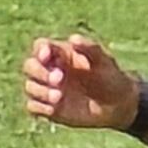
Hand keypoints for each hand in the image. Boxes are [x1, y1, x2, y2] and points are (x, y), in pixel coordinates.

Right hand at [22, 33, 143, 131]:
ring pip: (30, 86)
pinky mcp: (49, 109)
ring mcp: (48, 90)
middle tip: (59, 79)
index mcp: (62, 54)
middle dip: (40, 72)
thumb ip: (89, 48)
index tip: (47, 56)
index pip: (41, 46)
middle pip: (30, 66)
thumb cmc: (110, 77)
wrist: (118, 105)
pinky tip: (54, 108)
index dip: (40, 50)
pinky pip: (32, 107)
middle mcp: (51, 70)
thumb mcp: (104, 61)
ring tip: (58, 97)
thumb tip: (73, 39)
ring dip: (40, 91)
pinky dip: (39, 107)